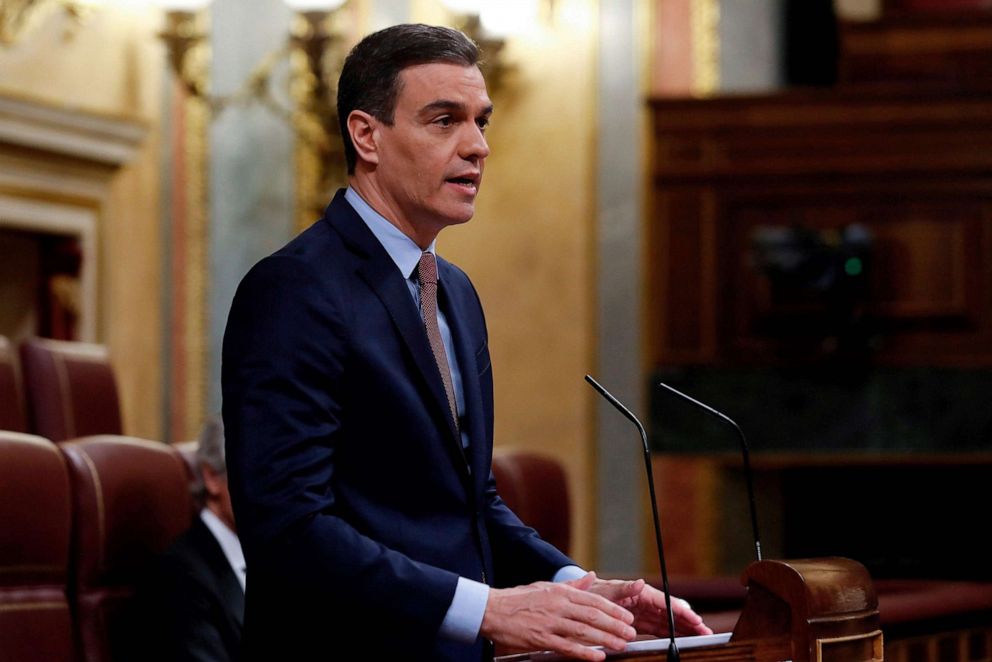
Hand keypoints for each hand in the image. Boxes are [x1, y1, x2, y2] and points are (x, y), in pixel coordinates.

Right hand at [480, 573, 636, 660]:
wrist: (493, 610)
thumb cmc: (519, 598)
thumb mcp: (547, 586)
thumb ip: (571, 585)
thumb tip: (591, 577)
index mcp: (561, 593)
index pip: (594, 601)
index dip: (613, 610)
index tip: (627, 617)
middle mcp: (558, 606)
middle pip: (593, 616)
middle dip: (615, 625)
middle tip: (631, 633)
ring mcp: (550, 623)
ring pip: (584, 631)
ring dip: (605, 639)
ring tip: (621, 644)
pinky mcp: (541, 639)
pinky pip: (567, 647)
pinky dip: (584, 653)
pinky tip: (598, 657)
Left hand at [578, 572, 713, 637]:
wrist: (584, 598)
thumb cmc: (596, 592)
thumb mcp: (609, 590)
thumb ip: (625, 588)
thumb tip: (640, 582)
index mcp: (641, 593)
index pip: (666, 603)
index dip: (681, 612)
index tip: (695, 619)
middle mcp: (646, 602)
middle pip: (672, 613)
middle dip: (690, 621)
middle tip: (706, 631)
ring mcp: (644, 612)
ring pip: (669, 622)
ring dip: (685, 629)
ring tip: (701, 636)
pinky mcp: (640, 622)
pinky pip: (659, 629)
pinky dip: (672, 634)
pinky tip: (683, 639)